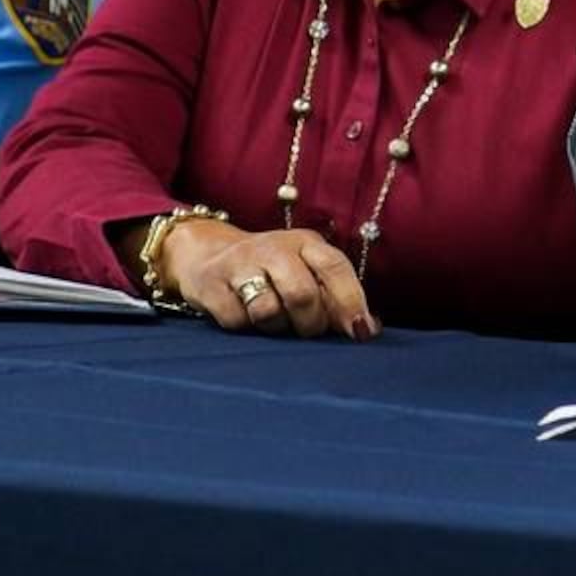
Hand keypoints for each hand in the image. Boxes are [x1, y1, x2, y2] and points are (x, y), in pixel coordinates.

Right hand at [161, 220, 376, 339]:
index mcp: (305, 242)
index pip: (335, 266)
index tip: (360, 332)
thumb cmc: (272, 272)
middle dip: (310, 323)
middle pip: (302, 294)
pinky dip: (245, 327)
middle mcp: (274, 248)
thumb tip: (368, 330)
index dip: (351, 301)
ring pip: (268, 311)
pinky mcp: (211, 285)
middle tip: (306, 330)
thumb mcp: (306, 271)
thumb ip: (335, 297)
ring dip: (276, 327)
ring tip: (274, 320)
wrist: (208, 255)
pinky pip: (237, 321)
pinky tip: (244, 315)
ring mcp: (240, 264)